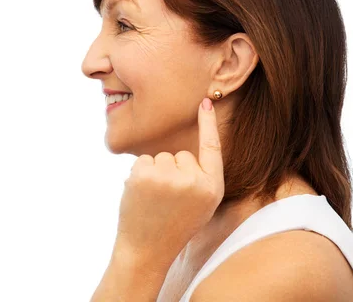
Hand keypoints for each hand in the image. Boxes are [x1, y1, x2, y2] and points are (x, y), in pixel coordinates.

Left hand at [114, 98, 224, 267]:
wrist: (146, 251)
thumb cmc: (174, 226)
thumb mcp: (201, 205)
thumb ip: (201, 178)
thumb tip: (189, 149)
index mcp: (213, 188)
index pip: (212, 148)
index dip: (208, 124)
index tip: (205, 101)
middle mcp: (195, 181)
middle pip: (181, 154)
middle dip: (172, 170)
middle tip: (167, 200)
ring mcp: (169, 178)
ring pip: (161, 157)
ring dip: (155, 173)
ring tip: (154, 200)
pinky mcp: (146, 175)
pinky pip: (143, 160)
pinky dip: (139, 174)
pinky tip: (141, 196)